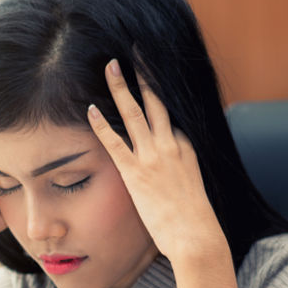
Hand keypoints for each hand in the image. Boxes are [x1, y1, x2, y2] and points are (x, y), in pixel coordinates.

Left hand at [86, 59, 224, 262]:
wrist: (197, 237)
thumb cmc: (193, 219)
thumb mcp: (191, 185)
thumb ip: (178, 169)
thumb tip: (169, 172)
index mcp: (185, 146)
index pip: (169, 114)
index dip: (158, 92)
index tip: (147, 73)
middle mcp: (171, 145)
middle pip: (156, 101)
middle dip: (145, 73)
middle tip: (135, 50)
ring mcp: (153, 158)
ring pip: (134, 113)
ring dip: (121, 88)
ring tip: (110, 66)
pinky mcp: (136, 174)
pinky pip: (115, 143)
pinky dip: (101, 125)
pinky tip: (90, 111)